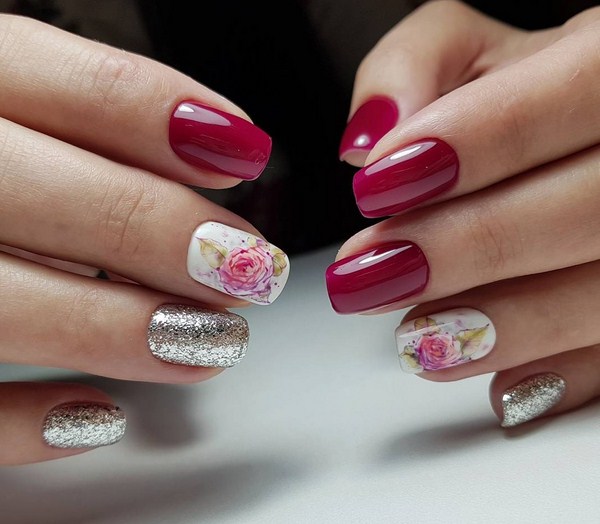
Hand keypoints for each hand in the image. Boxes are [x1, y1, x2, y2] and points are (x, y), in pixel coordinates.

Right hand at [0, 15, 288, 463]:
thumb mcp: (22, 105)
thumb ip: (106, 122)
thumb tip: (222, 145)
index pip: (78, 86)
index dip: (169, 121)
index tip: (244, 153)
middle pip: (54, 200)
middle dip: (170, 238)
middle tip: (248, 270)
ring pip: (7, 306)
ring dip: (125, 332)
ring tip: (211, 343)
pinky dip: (25, 425)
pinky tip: (101, 415)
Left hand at [329, 1, 599, 426]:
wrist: (577, 135)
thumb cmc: (525, 95)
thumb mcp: (466, 50)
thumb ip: (410, 67)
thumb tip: (369, 140)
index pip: (582, 90)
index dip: (482, 140)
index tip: (380, 181)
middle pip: (592, 207)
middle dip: (470, 246)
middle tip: (372, 269)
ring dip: (505, 326)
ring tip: (417, 335)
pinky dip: (559, 376)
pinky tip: (500, 386)